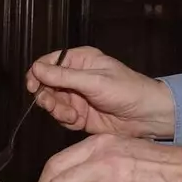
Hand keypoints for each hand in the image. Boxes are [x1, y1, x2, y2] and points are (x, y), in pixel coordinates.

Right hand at [27, 47, 174, 138]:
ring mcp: (77, 97)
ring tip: (71, 114)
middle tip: (52, 104)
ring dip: (57, 110)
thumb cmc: (127, 90)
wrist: (147, 116)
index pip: (49, 63)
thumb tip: (36, 68)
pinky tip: (78, 120)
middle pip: (46, 84)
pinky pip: (62, 118)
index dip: (38, 74)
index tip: (34, 86)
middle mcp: (76, 77)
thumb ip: (63, 76)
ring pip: (52, 103)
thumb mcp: (94, 81)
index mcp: (80, 61)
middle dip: (47, 96)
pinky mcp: (80, 115)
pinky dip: (66, 120)